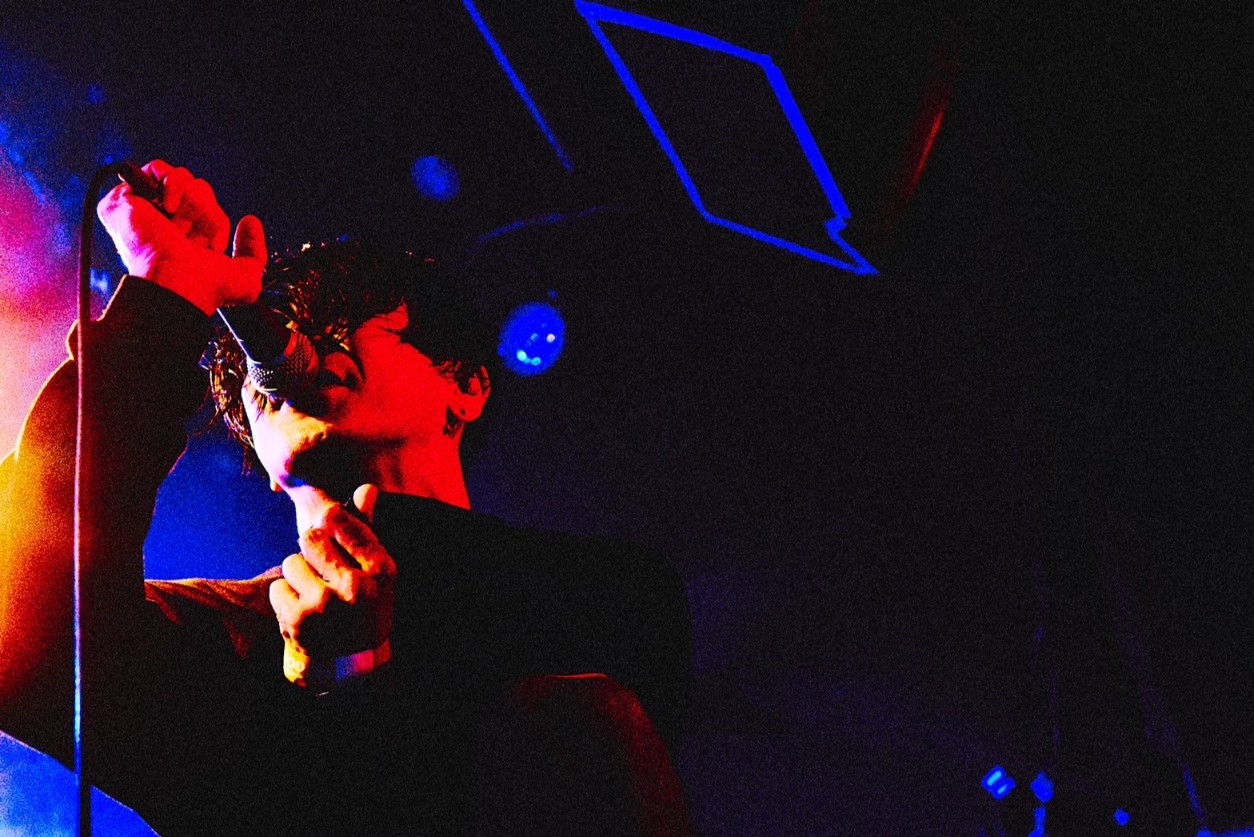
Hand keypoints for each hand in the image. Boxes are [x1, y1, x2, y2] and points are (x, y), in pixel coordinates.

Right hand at [96, 159, 266, 315]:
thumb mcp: (247, 278)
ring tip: (178, 227)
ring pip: (183, 178)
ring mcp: (142, 211)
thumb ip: (254, 251)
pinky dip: (173, 185)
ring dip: (191, 203)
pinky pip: (158, 168)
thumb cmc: (208, 287)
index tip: (210, 249)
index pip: (208, 209)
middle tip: (193, 238)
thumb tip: (250, 221)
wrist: (177, 283)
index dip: (215, 223)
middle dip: (205, 212)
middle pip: (198, 190)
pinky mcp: (123, 200)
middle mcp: (162, 223)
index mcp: (183, 239)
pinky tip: (169, 209)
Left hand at [269, 485, 395, 686]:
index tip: (330, 536)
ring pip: (291, 562)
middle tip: (323, 573)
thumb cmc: (365, 608)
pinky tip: (303, 613)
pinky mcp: (298, 621)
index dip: (330, 525)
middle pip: (311, 538)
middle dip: (312, 553)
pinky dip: (285, 599)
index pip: (341, 522)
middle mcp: (356, 586)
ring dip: (298, 577)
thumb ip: (367, 529)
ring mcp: (325, 604)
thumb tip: (365, 487)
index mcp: (381, 570)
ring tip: (314, 595)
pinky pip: (277, 588)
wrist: (352, 666)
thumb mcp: (377, 572)